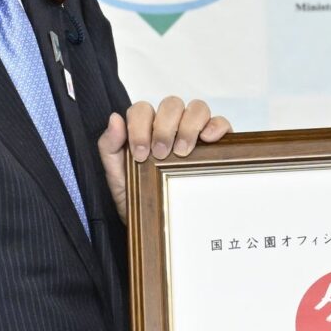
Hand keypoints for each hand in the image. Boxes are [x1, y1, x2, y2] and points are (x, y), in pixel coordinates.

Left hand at [100, 96, 230, 207]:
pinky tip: (208, 140)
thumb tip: (115, 118)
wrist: (159, 226)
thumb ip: (109, 147)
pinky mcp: (215, 144)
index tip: (141, 154)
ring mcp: (194, 132)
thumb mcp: (117, 176)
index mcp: (145, 128)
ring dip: (188, 127)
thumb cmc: (137, 197)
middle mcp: (170, 125)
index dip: (140, 126)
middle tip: (161, 154)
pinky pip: (221, 122)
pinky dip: (216, 126)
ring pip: (197, 108)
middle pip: (171, 104)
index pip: (142, 109)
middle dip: (164, 128)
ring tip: (183, 152)